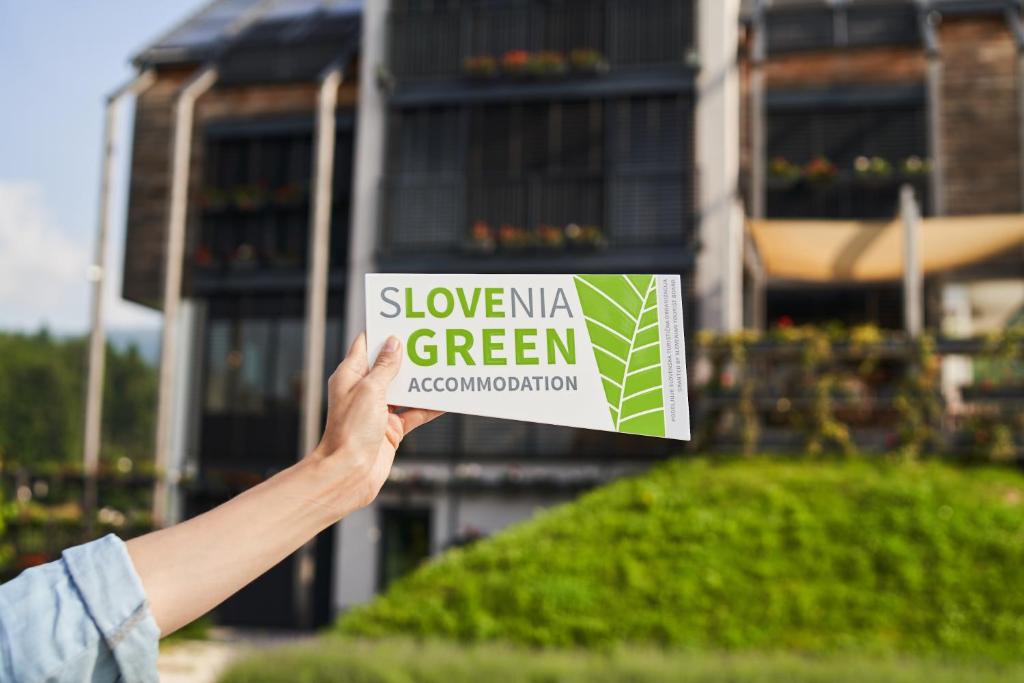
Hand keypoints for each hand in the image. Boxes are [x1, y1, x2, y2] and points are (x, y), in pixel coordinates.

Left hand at [310, 332, 442, 514]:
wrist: (349, 474)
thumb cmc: (351, 432)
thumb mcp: (370, 391)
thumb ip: (385, 368)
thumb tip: (394, 344)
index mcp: (350, 376)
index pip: (367, 345)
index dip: (384, 332)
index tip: (404, 320)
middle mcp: (363, 391)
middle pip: (390, 366)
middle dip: (410, 355)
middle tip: (432, 340)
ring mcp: (378, 410)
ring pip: (405, 389)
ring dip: (423, 380)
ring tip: (444, 365)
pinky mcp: (391, 429)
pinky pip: (415, 412)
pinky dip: (430, 406)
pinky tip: (447, 398)